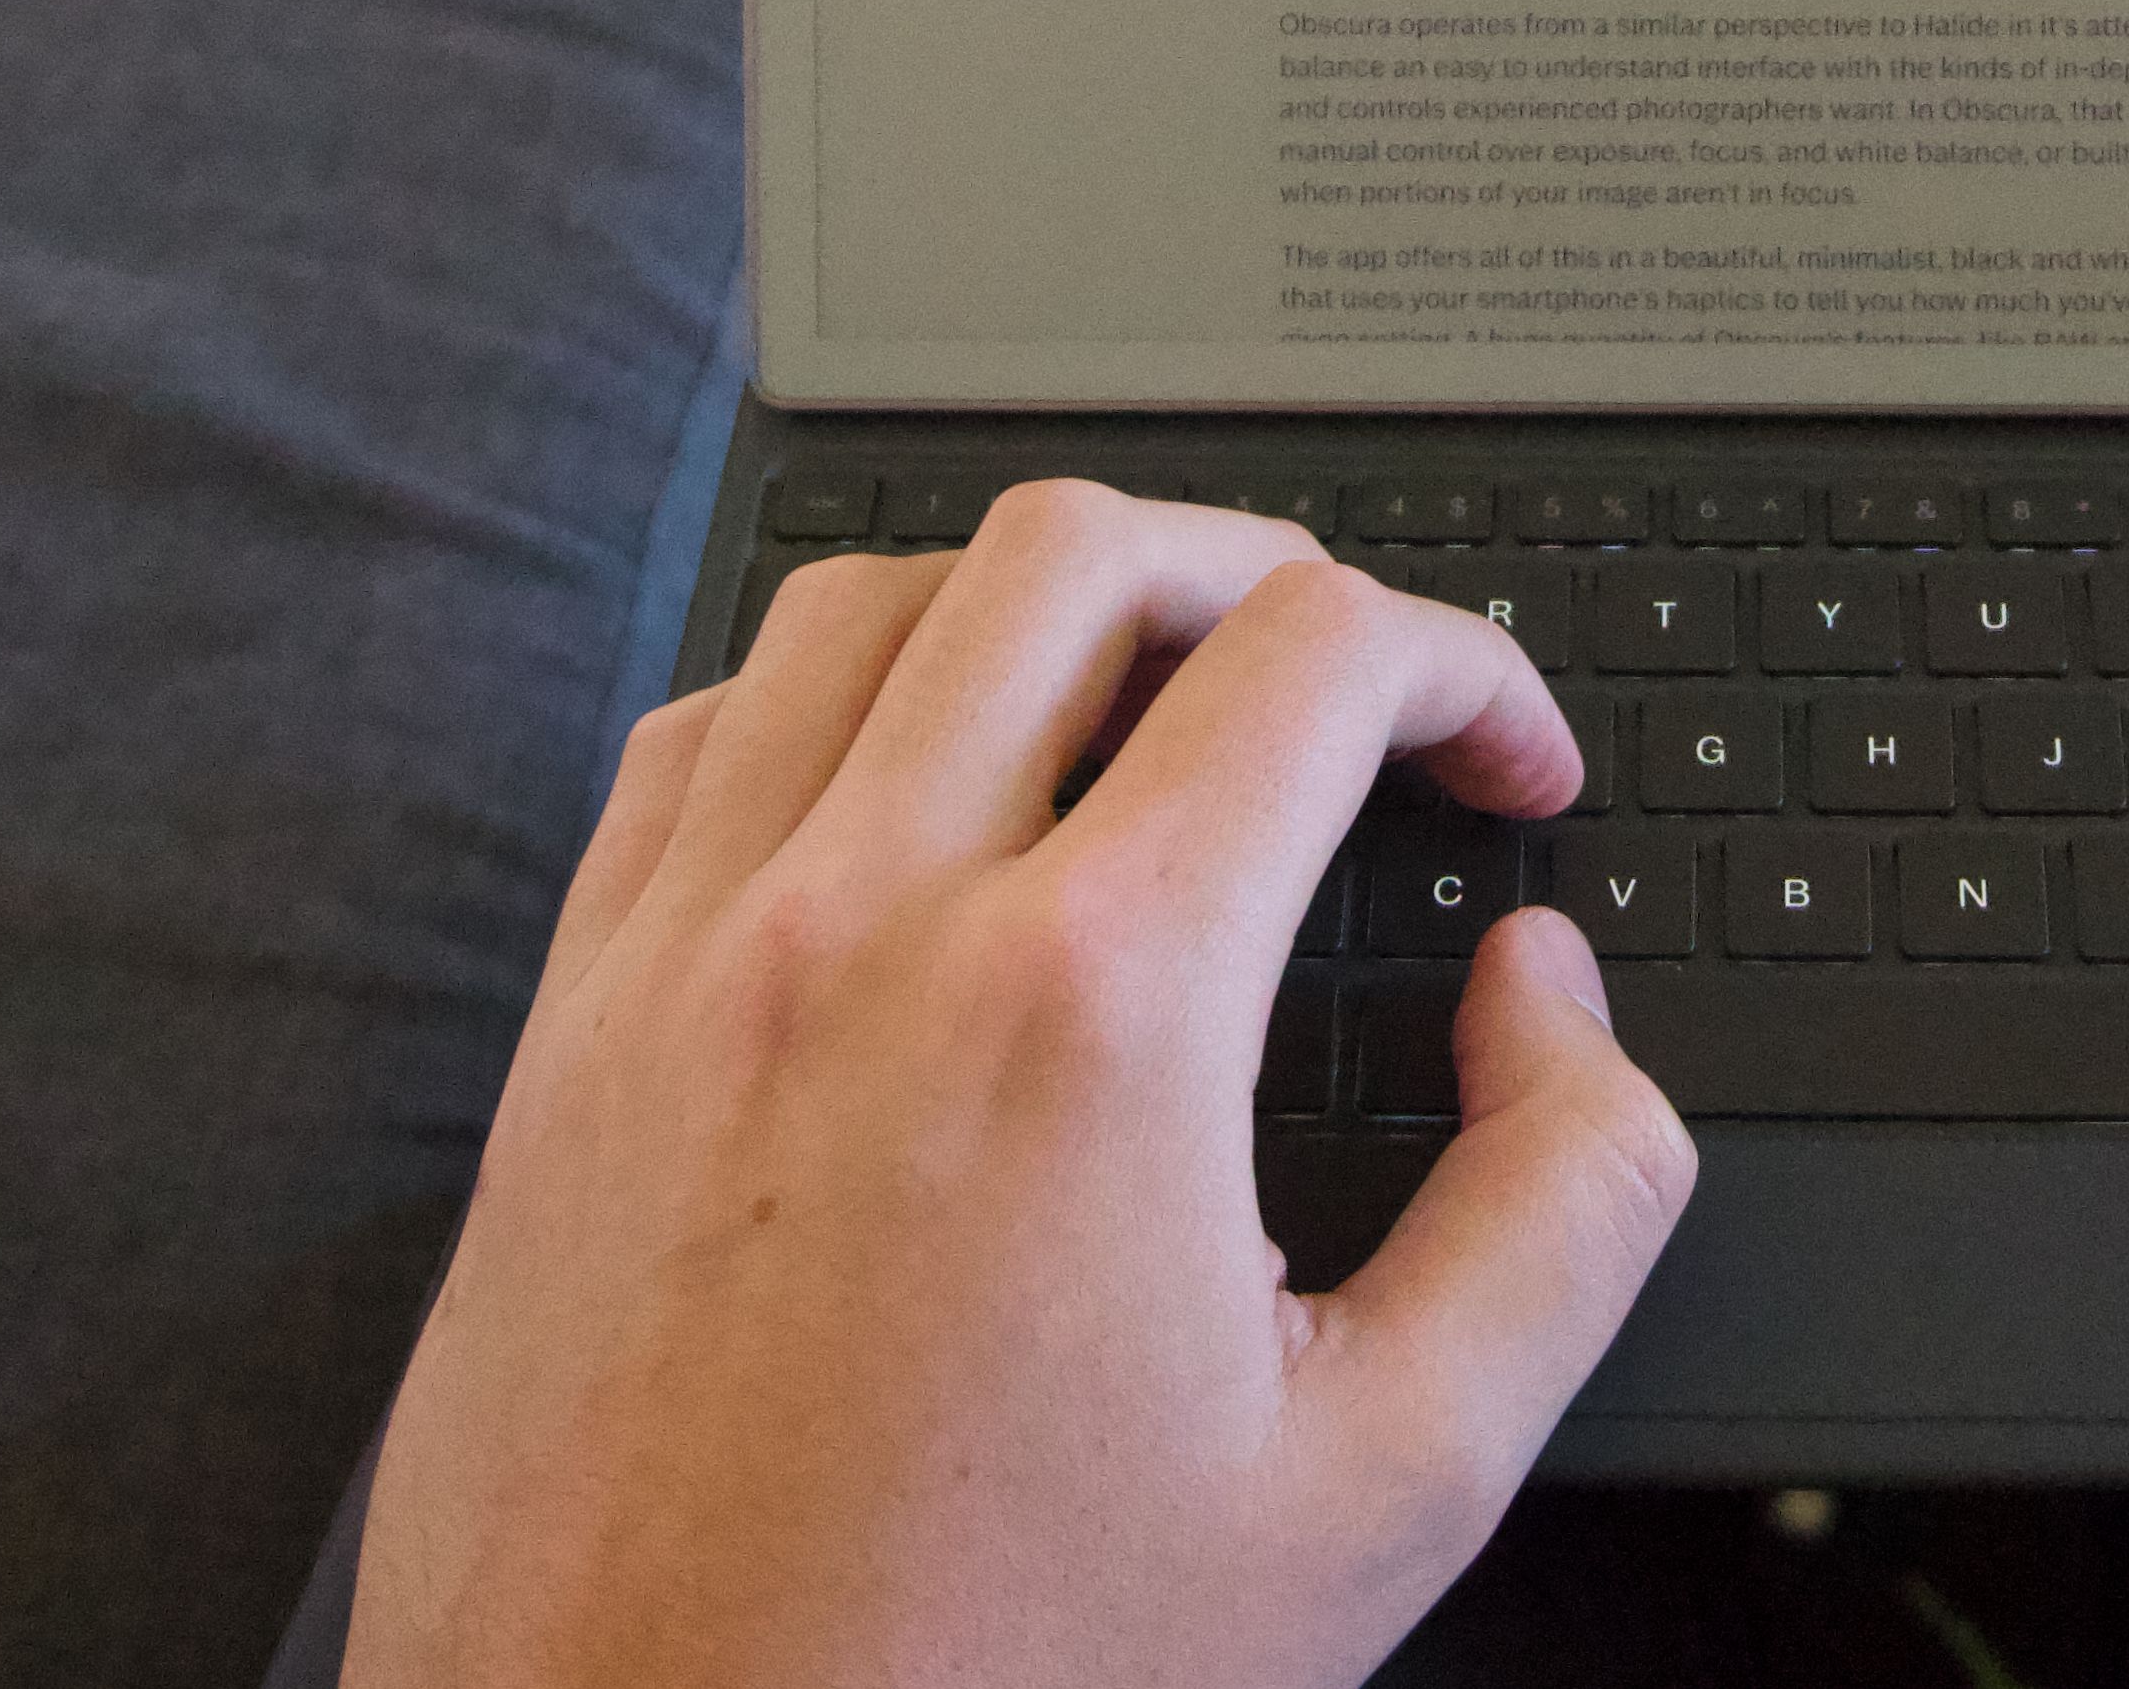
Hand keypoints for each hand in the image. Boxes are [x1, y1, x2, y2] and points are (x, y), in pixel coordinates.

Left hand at [350, 482, 1695, 1688]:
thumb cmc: (988, 1684)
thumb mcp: (1390, 1487)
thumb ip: (1559, 1205)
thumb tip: (1549, 1008)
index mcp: (1093, 1012)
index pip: (1315, 659)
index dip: (1471, 671)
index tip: (1509, 772)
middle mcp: (868, 929)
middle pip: (1081, 553)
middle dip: (1266, 574)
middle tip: (1355, 689)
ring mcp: (690, 965)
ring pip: (869, 597)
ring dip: (1040, 604)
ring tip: (1147, 705)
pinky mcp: (569, 1034)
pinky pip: (698, 735)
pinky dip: (833, 696)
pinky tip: (909, 793)